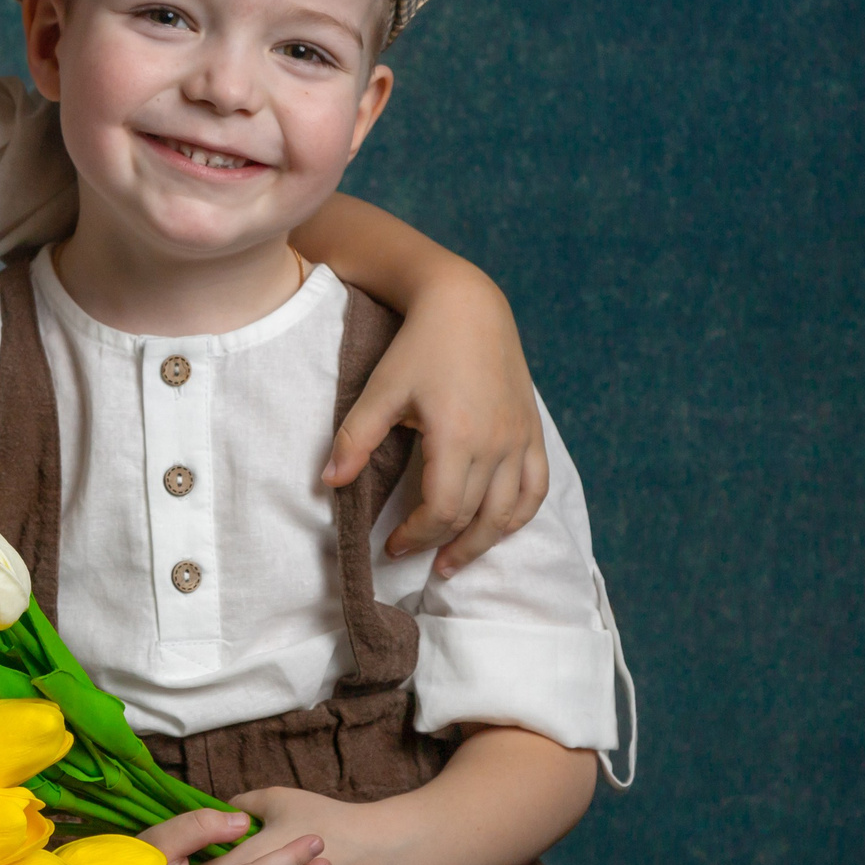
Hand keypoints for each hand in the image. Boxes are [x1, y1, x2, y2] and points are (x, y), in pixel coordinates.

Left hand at [325, 258, 546, 576]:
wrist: (468, 305)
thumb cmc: (419, 346)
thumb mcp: (380, 390)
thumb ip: (355, 440)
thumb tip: (328, 483)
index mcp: (459, 436)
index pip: (443, 511)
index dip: (416, 536)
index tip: (391, 545)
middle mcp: (497, 443)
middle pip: (475, 517)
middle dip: (443, 546)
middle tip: (417, 559)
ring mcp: (520, 438)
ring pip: (510, 512)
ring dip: (483, 543)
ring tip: (454, 560)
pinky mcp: (532, 430)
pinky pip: (536, 488)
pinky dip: (518, 516)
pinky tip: (497, 528)